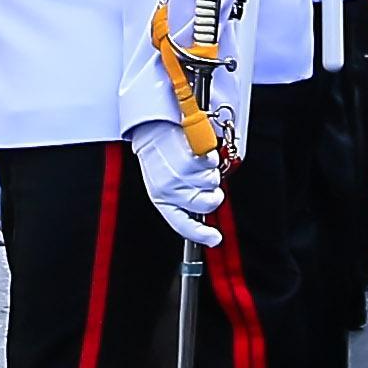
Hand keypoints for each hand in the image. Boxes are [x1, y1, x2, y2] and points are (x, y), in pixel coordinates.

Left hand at [130, 125, 224, 248]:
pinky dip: (211, 157)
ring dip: (210, 172)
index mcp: (161, 200)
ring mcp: (181, 176)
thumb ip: (180, 200)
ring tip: (195, 162)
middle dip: (214, 194)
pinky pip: (213, 164)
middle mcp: (170, 190)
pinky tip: (198, 152)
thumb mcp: (162, 183)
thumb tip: (202, 214)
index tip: (214, 239)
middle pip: (208, 204)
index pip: (183, 225)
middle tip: (205, 182)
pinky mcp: (191, 159)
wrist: (152, 128)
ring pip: (213, 182)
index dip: (201, 235)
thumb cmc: (158, 155)